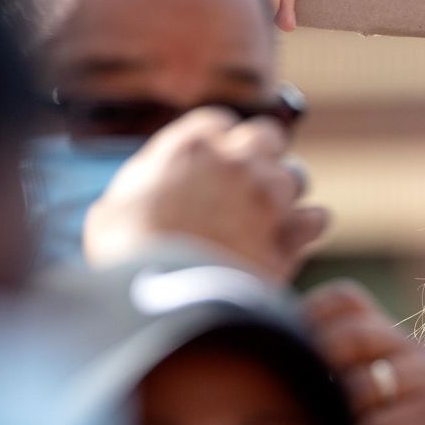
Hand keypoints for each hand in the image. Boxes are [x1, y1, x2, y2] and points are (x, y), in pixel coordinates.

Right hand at [82, 107, 328, 280]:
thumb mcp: (109, 214)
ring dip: (284, 192)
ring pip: (295, 175)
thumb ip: (137, 189)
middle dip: (261, 155)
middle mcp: (236, 160)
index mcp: (189, 146)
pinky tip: (291, 241)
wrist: (166, 302)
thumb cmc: (126, 259)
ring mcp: (268, 194)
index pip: (218, 122)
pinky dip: (306, 228)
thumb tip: (139, 192)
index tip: (214, 160)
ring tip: (268, 216)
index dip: (217, 143)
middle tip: (249, 181)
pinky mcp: (291, 233)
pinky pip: (316, 217)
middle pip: (267, 135)